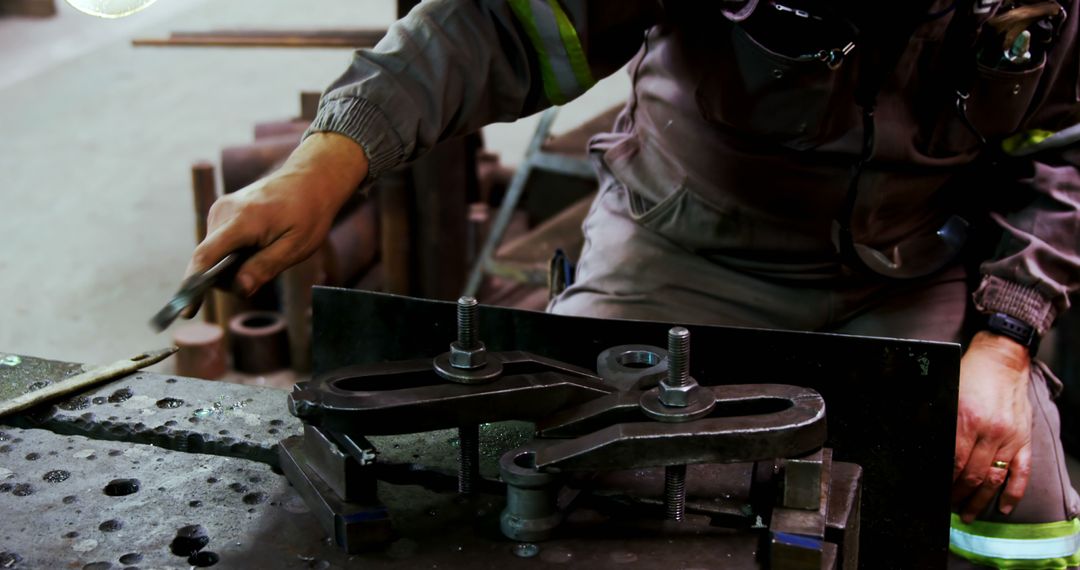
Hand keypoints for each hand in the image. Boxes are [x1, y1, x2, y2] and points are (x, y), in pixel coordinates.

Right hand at [184, 132, 368, 306]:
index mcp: (243, 220)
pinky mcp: (221, 210)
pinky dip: (233, 252)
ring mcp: (220, 209)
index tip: (186, 310)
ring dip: (232, 264)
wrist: (309, 180)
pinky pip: (219, 242)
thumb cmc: (307, 213)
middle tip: (261, 272)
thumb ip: (265, 267)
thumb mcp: (296, 246)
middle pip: (209, 259)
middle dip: (227, 276)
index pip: (207, 256)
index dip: (193, 285)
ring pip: (213, 252)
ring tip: (265, 251)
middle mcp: (224, 211)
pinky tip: (257, 246)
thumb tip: (238, 289)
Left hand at [952, 330, 1032, 522]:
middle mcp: (989, 432)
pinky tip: (1004, 507)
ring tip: (968, 515)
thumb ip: (934, 417)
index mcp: (966, 419)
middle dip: (958, 495)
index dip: (944, 481)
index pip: (953, 461)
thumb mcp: (946, 392)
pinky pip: (1021, 472)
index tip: (933, 493)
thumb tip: (920, 439)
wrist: (1002, 360)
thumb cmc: (970, 374)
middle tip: (948, 507)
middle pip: (972, 474)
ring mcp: (1009, 438)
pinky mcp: (1024, 439)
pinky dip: (1013, 492)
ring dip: (980, 500)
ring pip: (994, 478)